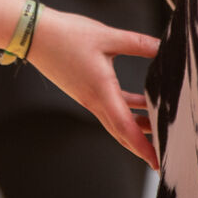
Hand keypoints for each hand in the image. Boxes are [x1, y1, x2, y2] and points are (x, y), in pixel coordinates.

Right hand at [27, 4, 160, 169]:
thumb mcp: (107, 36)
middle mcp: (93, 100)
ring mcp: (86, 97)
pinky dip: (126, 113)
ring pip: (115, 122)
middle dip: (143, 147)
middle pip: (121, 132)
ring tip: (160, 128)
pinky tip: (140, 103)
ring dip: (136, 129)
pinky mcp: (83, 90)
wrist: (33, 34)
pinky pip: (108, 110)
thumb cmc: (67, 34)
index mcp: (101, 90)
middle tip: (164, 157)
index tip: (158, 163)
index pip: (126, 127)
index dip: (144, 147)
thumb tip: (164, 48)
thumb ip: (138, 43)